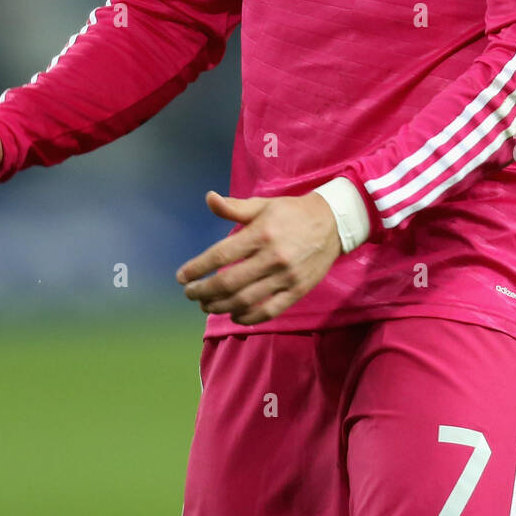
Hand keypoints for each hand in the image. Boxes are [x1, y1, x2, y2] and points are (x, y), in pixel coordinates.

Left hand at [176, 190, 341, 324]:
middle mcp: (272, 257)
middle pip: (228, 282)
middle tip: (191, 293)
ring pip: (245, 300)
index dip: (197, 268)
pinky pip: (268, 311)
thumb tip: (208, 198)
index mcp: (260, 233)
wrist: (334, 222)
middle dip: (203, 291)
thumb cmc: (292, 212)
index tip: (182, 277)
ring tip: (206, 305)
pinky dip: (247, 317)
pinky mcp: (297, 291)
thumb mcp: (263, 204)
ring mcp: (285, 277)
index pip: (220, 255)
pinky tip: (234, 315)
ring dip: (220, 306)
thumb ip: (234, 207)